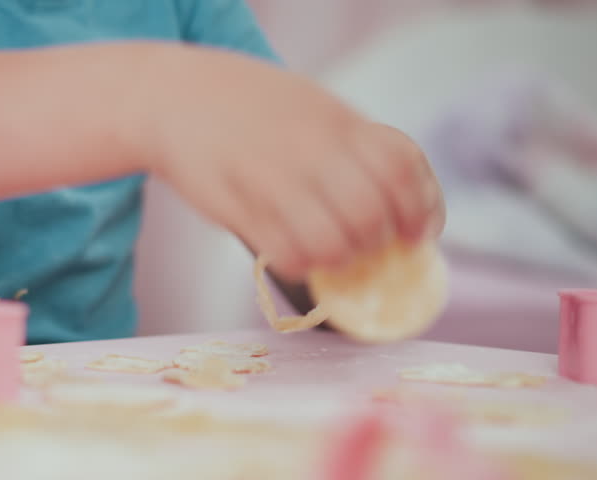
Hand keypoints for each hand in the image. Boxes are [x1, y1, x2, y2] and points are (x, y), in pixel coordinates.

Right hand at [141, 47, 444, 282]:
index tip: (418, 232)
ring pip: (331, 242)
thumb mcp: (314, 107)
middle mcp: (309, 147)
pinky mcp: (237, 206)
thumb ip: (353, 146)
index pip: (402, 167)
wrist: (176, 98)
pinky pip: (285, 254)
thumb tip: (398, 206)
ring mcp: (272, 178)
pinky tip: (296, 256)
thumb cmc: (252, 110)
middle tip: (369, 248)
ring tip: (332, 255)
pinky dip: (299, 265)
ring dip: (340, 259)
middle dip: (378, 242)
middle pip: (370, 213)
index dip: (421, 208)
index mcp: (336, 120)